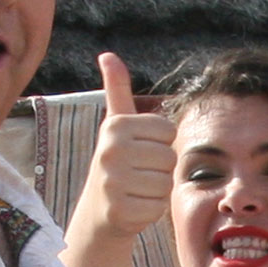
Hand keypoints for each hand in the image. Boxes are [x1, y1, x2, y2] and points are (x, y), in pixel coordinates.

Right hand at [66, 52, 172, 252]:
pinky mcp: (120, 210)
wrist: (97, 211)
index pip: (168, 130)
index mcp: (116, 126)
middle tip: (138, 173)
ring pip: (166, 183)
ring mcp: (114, 182)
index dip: (160, 143)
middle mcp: (112, 151)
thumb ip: (117, 90)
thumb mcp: (116, 125)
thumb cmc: (115, 163)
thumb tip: (107, 55)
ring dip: (157, 190)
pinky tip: (134, 206)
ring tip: (136, 189)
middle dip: (160, 169)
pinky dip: (151, 210)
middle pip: (170, 157)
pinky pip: (158, 207)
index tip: (139, 150)